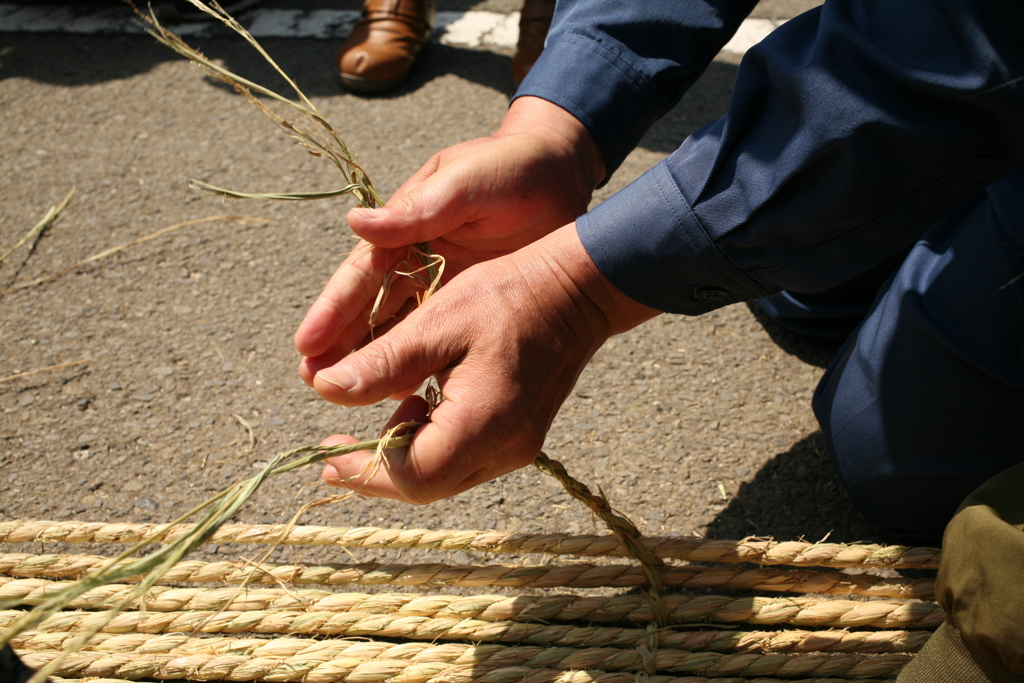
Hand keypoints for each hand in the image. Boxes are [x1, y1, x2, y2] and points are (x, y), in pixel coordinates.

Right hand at [294, 97, 605, 363]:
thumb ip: (419, 209)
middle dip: (341, 345)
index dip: (333, 308)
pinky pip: (440, 341)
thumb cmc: (510, 169)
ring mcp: (443, 286)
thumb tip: (357, 222)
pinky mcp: (473, 305)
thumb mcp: (466, 182)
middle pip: (371, 308)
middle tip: (312, 381)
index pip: (361, 272)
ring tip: (346, 396)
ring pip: (401, 330)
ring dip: (373, 361)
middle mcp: (416, 261)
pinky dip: (420, 365)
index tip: (308, 343)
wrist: (564, 177)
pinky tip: (403, 393)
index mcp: (405, 227)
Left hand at [313, 225, 658, 503]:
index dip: (362, 469)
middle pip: (426, 487)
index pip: (412, 476)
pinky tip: (420, 404)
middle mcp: (505, 449)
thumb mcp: (438, 320)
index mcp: (483, 423)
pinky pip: (464, 459)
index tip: (326, 449)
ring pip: (444, 477)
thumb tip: (325, 389)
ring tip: (383, 410)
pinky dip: (432, 443)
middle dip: (376, 470)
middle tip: (336, 444)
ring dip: (404, 456)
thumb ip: (383, 362)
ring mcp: (518, 448)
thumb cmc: (508, 295)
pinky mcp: (521, 438)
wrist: (579, 290)